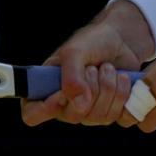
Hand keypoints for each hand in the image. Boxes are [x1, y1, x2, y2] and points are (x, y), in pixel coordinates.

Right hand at [21, 0, 154, 126]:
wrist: (121, 39)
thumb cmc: (92, 42)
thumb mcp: (75, 51)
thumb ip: (71, 77)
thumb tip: (80, 106)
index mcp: (48, 89)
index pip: (32, 113)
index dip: (44, 109)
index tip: (61, 94)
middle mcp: (66, 105)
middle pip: (73, 116)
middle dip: (89, 87)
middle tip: (93, 67)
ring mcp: (89, 111)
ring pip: (99, 116)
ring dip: (109, 86)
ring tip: (108, 68)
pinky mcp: (112, 111)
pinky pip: (119, 116)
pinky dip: (124, 93)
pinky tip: (122, 78)